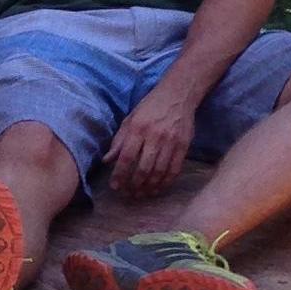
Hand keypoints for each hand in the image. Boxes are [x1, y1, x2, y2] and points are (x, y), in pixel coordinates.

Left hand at [106, 79, 199, 198]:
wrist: (178, 95)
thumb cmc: (150, 107)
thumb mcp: (130, 119)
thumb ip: (119, 140)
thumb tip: (106, 160)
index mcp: (138, 128)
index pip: (127, 157)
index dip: (120, 174)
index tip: (115, 186)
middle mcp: (155, 136)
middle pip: (143, 168)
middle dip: (134, 185)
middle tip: (129, 194)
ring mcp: (171, 142)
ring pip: (159, 171)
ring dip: (149, 186)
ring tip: (142, 194)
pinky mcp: (184, 146)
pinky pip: (174, 169)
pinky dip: (166, 182)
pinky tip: (158, 188)